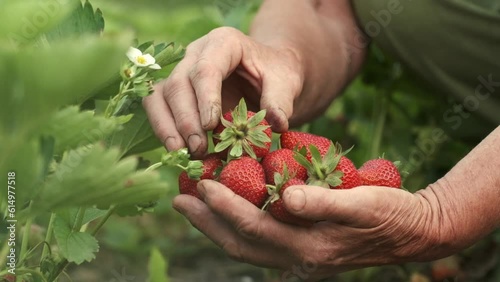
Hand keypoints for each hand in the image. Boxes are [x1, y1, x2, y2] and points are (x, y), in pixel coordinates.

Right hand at [143, 27, 303, 157]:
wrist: (266, 72)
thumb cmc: (275, 73)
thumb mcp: (286, 82)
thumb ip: (280, 101)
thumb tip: (276, 125)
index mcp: (223, 43)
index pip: (206, 68)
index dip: (205, 98)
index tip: (210, 125)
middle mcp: (195, 53)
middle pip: (179, 83)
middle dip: (186, 119)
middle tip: (199, 148)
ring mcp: (181, 71)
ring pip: (161, 95)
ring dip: (168, 126)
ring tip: (182, 153)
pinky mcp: (174, 91)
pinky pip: (157, 107)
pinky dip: (163, 128)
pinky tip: (176, 150)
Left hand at [173, 180, 440, 280]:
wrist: (412, 232)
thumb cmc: (390, 214)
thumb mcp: (362, 203)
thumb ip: (324, 203)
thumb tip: (287, 198)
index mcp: (309, 249)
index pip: (255, 228)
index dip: (225, 207)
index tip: (201, 184)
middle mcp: (297, 259)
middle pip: (240, 243)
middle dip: (206, 221)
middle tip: (179, 198)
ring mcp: (299, 257)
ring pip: (246, 245)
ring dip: (216, 225)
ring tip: (193, 203)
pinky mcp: (302, 248)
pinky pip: (260, 239)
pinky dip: (238, 224)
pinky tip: (229, 207)